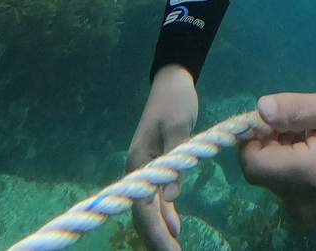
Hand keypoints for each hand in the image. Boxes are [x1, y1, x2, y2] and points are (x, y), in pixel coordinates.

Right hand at [127, 65, 198, 250]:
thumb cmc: (174, 101)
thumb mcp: (178, 126)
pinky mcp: (158, 166)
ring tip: (174, 250)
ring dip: (160, 230)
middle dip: (156, 237)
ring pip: (149, 209)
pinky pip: (158, 198)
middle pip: (143, 213)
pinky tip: (176, 228)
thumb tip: (171, 198)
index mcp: (138, 162)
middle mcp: (138, 170)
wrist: (173, 81)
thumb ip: (175, 160)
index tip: (170, 248)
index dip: (155, 230)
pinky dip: (165, 214)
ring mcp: (146, 169)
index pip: (143, 206)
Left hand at [239, 91, 315, 228]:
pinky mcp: (304, 216)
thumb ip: (295, 108)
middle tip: (294, 128)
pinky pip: (281, 189)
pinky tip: (310, 158)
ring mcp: (301, 213)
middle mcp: (298, 200)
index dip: (253, 138)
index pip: (252, 162)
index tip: (272, 121)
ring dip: (278, 156)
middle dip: (267, 144)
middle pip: (258, 171)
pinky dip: (286, 170)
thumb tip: (260, 109)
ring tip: (307, 142)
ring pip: (268, 179)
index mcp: (307, 172)